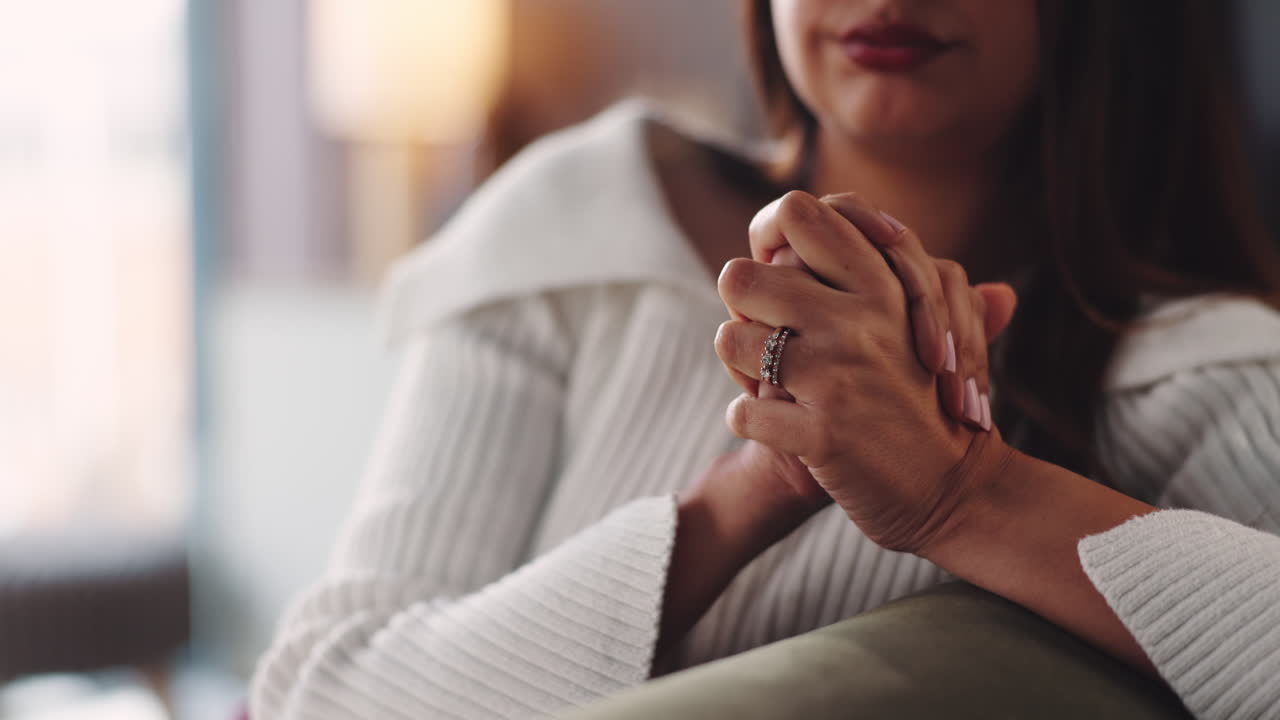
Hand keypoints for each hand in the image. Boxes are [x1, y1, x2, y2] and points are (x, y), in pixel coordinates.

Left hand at [714, 191, 1014, 553]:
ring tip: (773, 387)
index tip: (784, 282)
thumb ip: (871, 274)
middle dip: (743, 311)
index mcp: (880, 285)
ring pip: (730, 340)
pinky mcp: (822, 433)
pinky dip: (751, 423)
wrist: (955, 491)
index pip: (795, 214)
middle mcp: (857, 319)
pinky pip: (740, 412)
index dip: (772, 245)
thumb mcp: (912, 324)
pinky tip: (781, 430)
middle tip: (766, 340)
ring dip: (742, 369)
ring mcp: (838, 375)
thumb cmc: (921, 401)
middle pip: (739, 275)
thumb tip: (818, 230)